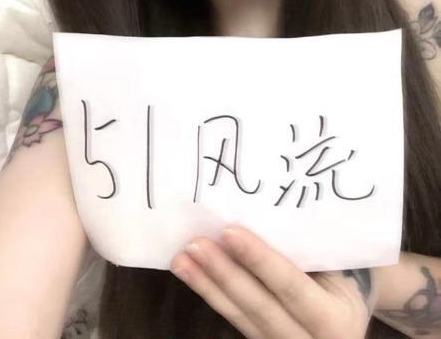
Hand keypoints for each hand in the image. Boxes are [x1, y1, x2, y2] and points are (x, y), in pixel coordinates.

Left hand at [169, 224, 373, 338]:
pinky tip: (193, 274)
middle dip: (223, 274)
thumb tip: (272, 209)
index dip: (259, 260)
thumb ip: (310, 251)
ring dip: (207, 286)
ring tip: (182, 259)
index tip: (230, 232)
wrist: (347, 321)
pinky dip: (212, 294)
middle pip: (258, 306)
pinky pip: (234, 319)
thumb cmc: (343, 279)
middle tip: (195, 244)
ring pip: (239, 316)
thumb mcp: (339, 269)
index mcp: (333, 319)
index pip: (291, 286)